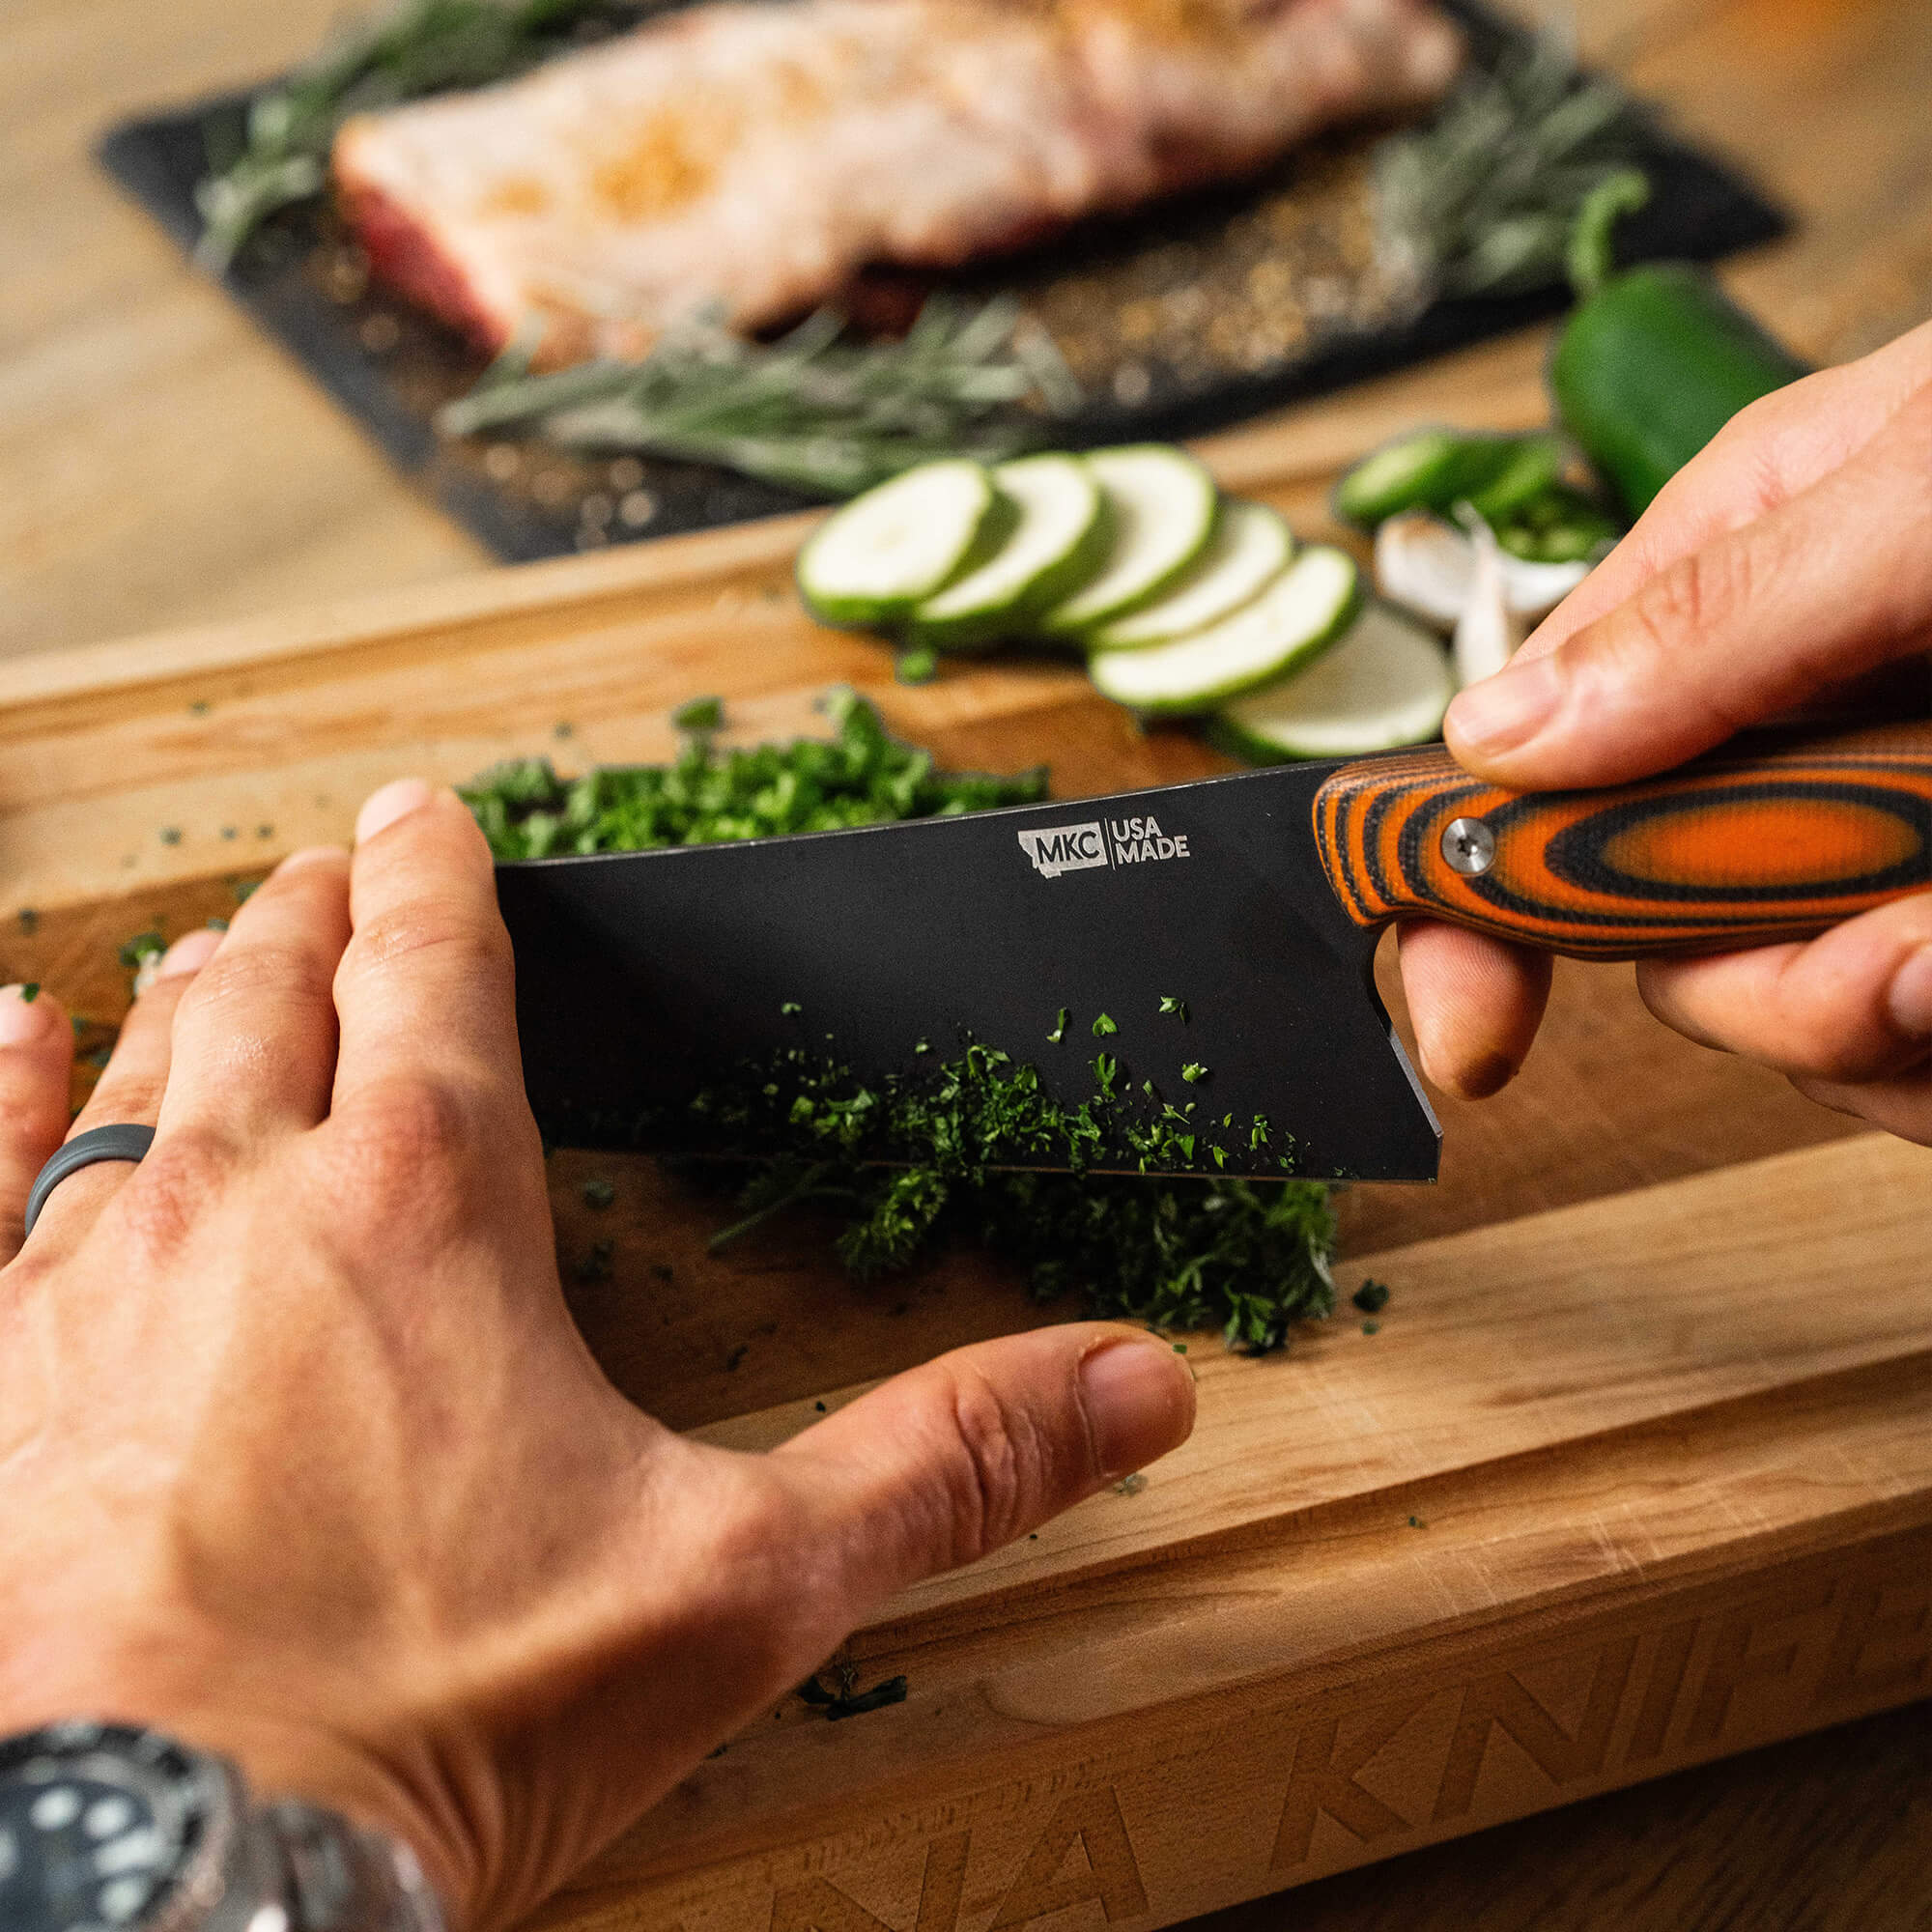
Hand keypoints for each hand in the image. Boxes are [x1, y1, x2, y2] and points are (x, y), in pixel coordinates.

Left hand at [0, 782, 1194, 1931]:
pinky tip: (11, 1026)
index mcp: (429, 1199)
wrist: (170, 1879)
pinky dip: (1, 1086)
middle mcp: (246, 1195)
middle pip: (283, 984)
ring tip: (222, 934)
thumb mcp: (744, 1584)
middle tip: (340, 864)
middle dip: (322, 910)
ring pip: (146, 1059)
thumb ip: (948, 1462)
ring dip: (196, 982)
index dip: (442, 872)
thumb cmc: (437, 1721)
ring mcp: (87, 1277)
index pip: (438, 966)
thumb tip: (1134, 1381)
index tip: (436, 814)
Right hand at [1399, 316, 1931, 1141]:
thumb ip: (1718, 615)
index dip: (1468, 904)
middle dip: (1764, 986)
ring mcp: (1896, 840)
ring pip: (1806, 1012)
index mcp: (1735, 599)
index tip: (1471, 1029)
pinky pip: (1921, 1049)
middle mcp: (1799, 731)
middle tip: (1897, 969)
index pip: (1525, 769)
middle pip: (1664, 930)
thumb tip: (1496, 739)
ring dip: (1888, 1022)